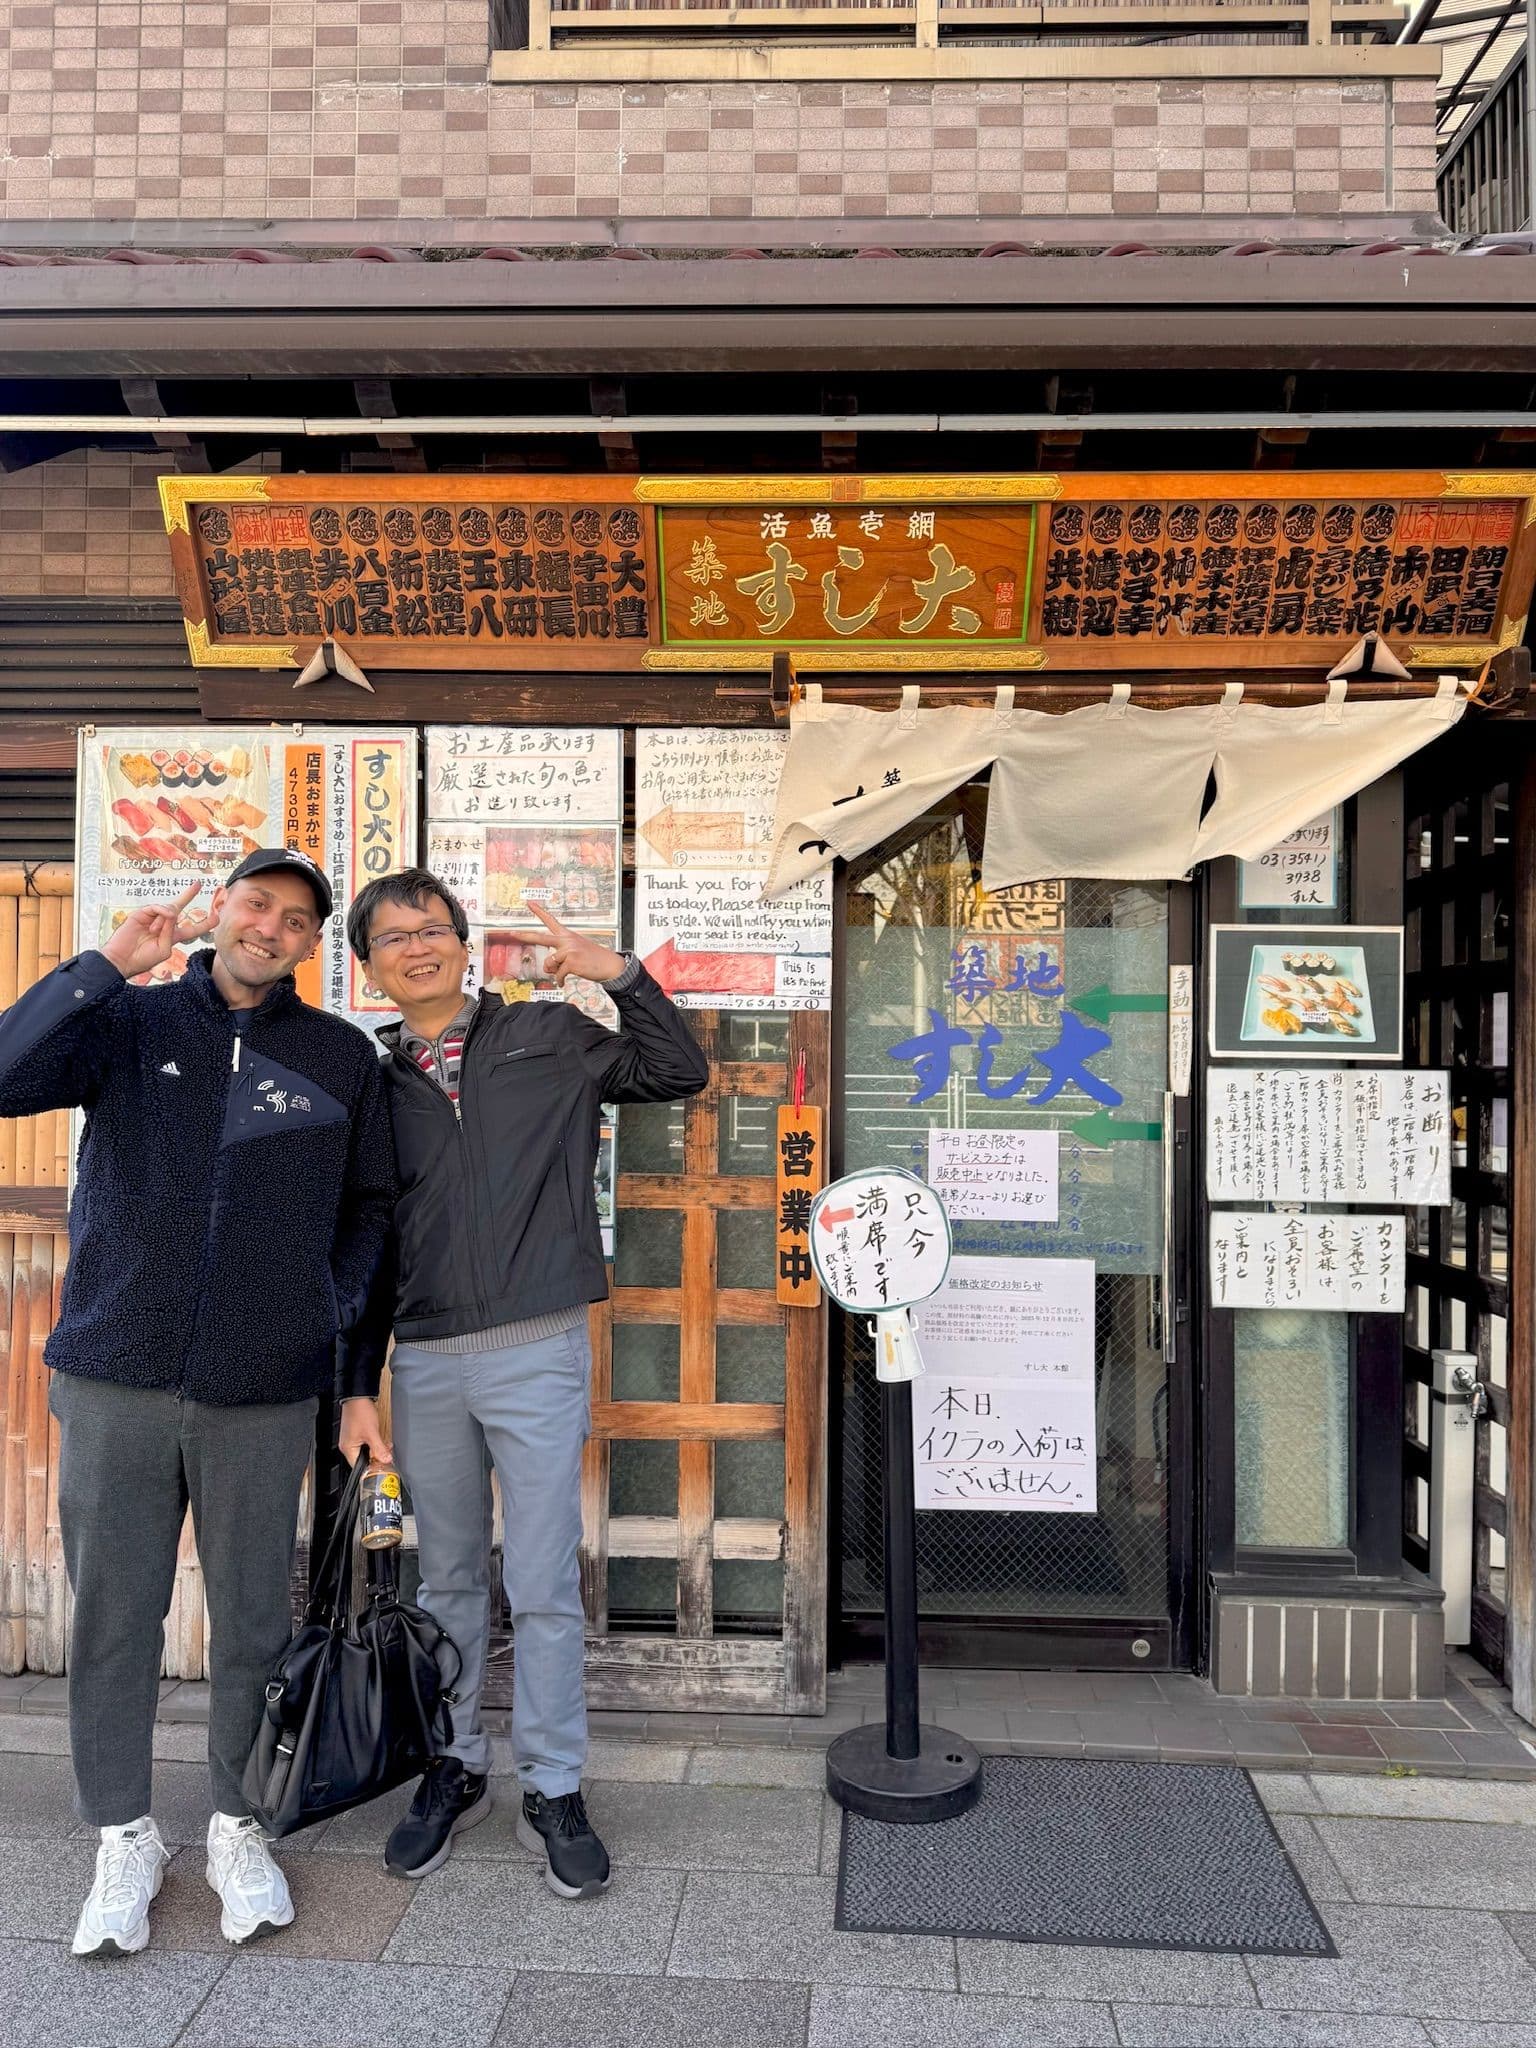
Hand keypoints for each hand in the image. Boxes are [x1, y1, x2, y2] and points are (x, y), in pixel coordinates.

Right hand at [100, 884, 217, 980]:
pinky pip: (156, 907)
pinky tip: (163, 916)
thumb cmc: (143, 959)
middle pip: (179, 907)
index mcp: (172, 936)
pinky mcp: (141, 914)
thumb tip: (172, 913)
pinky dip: (162, 911)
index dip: (204, 924)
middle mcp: (164, 925)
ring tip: (154, 931)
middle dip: (188, 895)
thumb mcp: (164, 950)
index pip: (192, 929)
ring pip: (168, 909)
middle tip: (199, 883)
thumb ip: (171, 933)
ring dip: (165, 921)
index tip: (217, 918)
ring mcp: (152, 918)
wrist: (121, 960)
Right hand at [339, 1396, 392, 1467]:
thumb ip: (379, 1449)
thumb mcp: (372, 1433)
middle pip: (363, 1459)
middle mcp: (348, 1445)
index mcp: (348, 1448)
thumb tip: (386, 1460)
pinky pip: (366, 1443)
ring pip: (366, 1451)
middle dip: (376, 1458)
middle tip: (386, 1456)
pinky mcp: (357, 1433)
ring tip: (386, 1447)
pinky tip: (382, 1440)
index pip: (359, 1467)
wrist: (358, 1396)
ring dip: (377, 1450)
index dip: (371, 1468)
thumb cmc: (360, 1411)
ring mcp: (352, 1439)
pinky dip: (375, 1443)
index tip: (382, 1467)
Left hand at [504, 902, 625, 984]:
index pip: (551, 921)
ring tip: (564, 972)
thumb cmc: (594, 959)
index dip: (539, 911)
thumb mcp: (576, 952)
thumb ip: (559, 957)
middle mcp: (567, 940)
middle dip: (524, 935)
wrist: (610, 965)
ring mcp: (569, 951)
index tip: (529, 903)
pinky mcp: (571, 962)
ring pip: (548, 963)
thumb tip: (548, 968)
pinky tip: (564, 982)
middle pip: (540, 937)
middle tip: (512, 933)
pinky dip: (560, 980)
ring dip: (554, 971)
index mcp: (568, 935)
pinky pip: (557, 974)